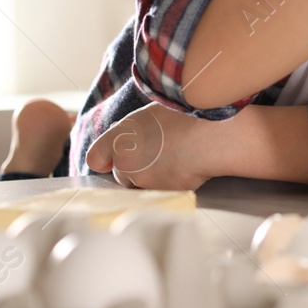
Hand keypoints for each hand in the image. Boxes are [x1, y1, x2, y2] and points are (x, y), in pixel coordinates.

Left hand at [83, 101, 213, 190]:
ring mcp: (144, 182)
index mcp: (119, 138)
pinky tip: (185, 168)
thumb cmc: (186, 116)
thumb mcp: (151, 113)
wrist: (211, 135)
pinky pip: (161, 193)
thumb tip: (128, 138)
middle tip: (158, 153)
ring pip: (141, 186)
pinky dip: (170, 185)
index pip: (96, 158)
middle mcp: (125, 163)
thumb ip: (131, 130)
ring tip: (175, 159)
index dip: (106, 159)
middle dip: (134, 169)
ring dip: (152, 178)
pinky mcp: (162, 195)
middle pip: (122, 175)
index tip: (112, 159)